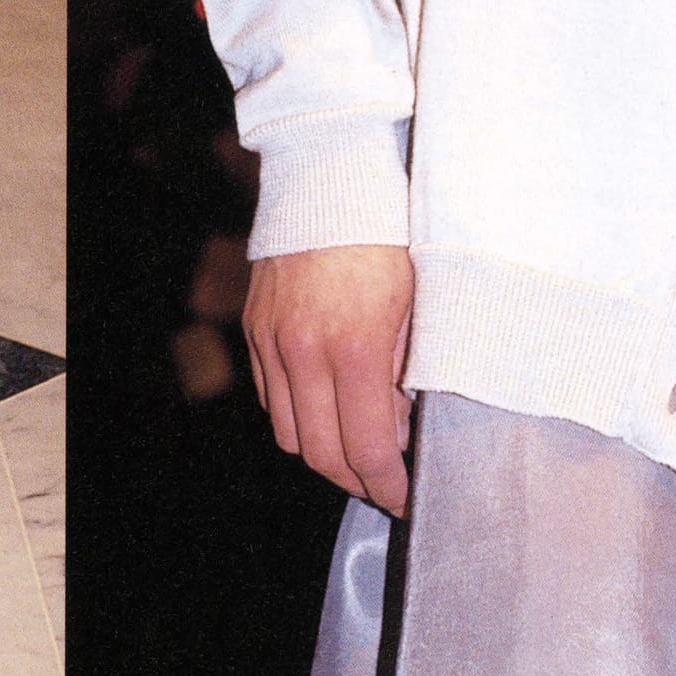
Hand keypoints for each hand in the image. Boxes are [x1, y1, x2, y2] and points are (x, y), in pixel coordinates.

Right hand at [242, 245, 414, 514]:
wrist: (333, 176)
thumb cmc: (390, 237)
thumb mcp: (420, 304)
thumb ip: (410, 373)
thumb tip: (402, 429)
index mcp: (355, 348)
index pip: (368, 449)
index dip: (390, 486)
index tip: (409, 499)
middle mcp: (304, 351)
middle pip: (321, 455)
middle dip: (357, 481)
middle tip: (387, 485)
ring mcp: (272, 339)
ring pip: (289, 434)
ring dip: (324, 453)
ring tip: (359, 449)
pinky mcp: (255, 327)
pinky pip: (272, 398)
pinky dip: (298, 417)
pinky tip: (329, 408)